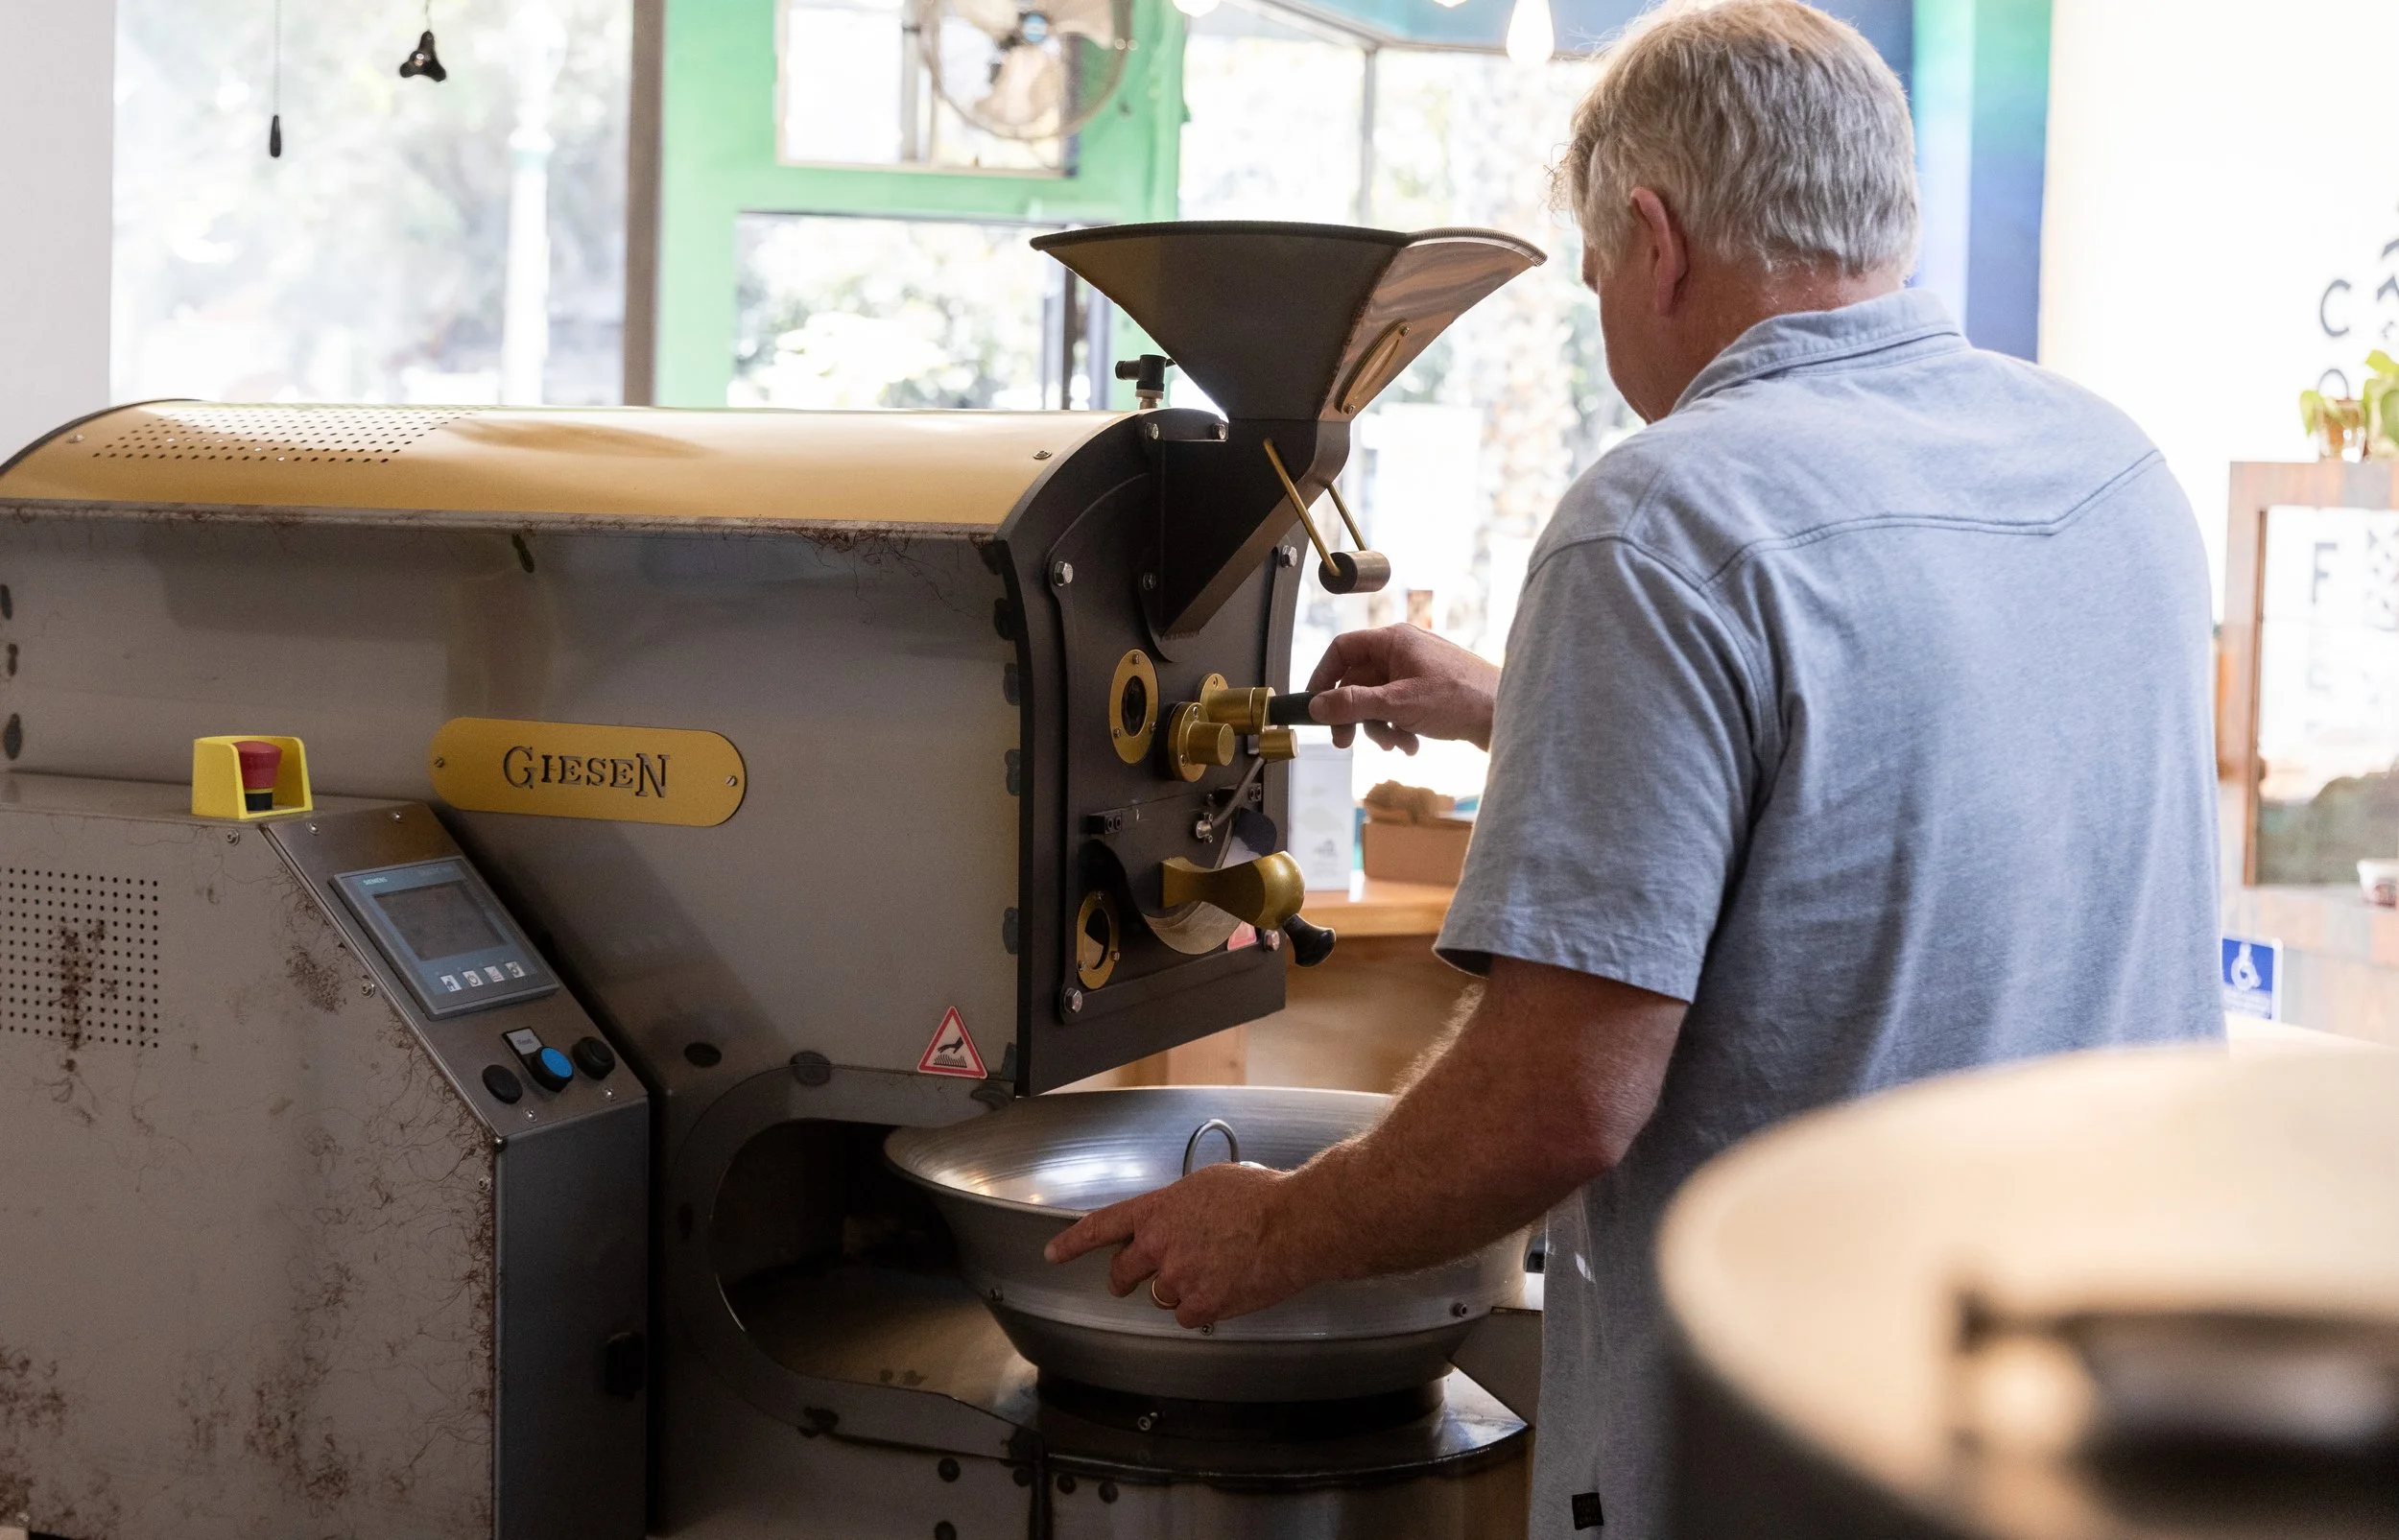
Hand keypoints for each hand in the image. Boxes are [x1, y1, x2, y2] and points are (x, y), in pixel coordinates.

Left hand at [1042, 1162, 1316, 1329]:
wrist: (1292, 1224)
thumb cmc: (1260, 1197)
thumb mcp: (1208, 1185)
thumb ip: (1180, 1206)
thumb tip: (1179, 1218)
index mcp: (1157, 1210)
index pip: (1100, 1227)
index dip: (1072, 1243)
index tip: (1055, 1253)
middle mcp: (1159, 1245)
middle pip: (1123, 1273)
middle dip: (1124, 1279)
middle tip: (1132, 1281)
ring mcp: (1179, 1278)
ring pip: (1161, 1296)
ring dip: (1178, 1289)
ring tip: (1211, 1272)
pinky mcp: (1202, 1306)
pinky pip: (1189, 1316)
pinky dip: (1203, 1308)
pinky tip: (1224, 1290)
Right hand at [1306, 626, 1500, 752]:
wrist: (1508, 716)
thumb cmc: (1462, 699)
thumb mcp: (1398, 704)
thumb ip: (1353, 704)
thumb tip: (1317, 706)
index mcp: (1395, 640)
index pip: (1343, 649)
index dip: (1324, 676)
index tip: (1315, 705)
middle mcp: (1404, 650)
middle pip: (1358, 680)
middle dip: (1354, 714)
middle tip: (1346, 741)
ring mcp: (1418, 671)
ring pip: (1378, 699)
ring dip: (1379, 726)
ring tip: (1394, 744)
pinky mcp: (1430, 691)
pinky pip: (1398, 708)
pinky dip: (1398, 728)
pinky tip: (1411, 745)